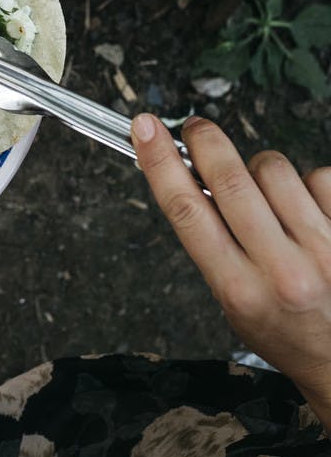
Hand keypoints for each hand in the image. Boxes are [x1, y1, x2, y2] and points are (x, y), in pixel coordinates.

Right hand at [132, 113, 330, 429]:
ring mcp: (324, 250)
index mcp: (239, 290)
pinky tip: (304, 206)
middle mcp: (283, 271)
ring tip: (266, 195)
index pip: (187, 210)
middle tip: (195, 129)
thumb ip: (212, 242)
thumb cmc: (284, 327)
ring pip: (274, 168)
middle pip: (229, 179)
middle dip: (205, 141)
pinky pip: (319, 175)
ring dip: (260, 169)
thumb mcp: (233, 300)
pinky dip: (306, 181)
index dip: (160, 162)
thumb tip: (189, 173)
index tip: (145, 130)